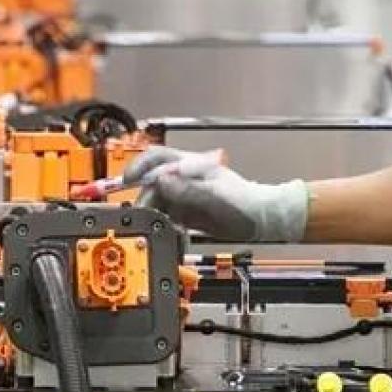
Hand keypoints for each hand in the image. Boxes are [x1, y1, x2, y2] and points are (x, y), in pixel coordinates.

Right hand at [126, 147, 308, 241]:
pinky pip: (168, 216)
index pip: (157, 158)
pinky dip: (165, 224)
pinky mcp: (189, 211)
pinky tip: (172, 233)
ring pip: (159, 201)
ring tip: (161, 227)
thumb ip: (187, 190)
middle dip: (146, 199)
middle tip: (145, 216)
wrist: (263, 221)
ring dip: (155, 215)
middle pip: (153, 183)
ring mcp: (187, 194)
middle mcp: (186, 178)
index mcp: (192, 166)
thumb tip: (161, 181)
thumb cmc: (247, 204)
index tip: (127, 181)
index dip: (139, 167)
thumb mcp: (215, 198)